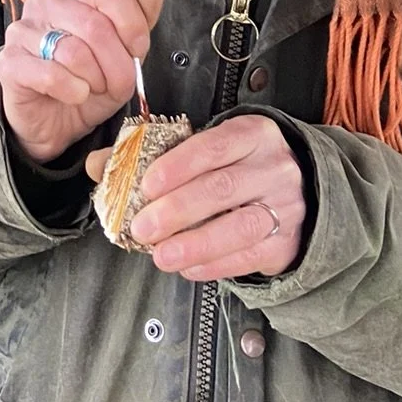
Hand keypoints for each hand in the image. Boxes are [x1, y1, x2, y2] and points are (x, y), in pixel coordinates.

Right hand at [0, 0, 163, 163]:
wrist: (54, 119)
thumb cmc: (90, 79)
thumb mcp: (123, 51)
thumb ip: (140, 18)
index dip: (130, 21)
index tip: (138, 49)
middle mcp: (46, 1)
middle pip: (94, 24)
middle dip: (118, 63)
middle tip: (120, 83)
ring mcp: (23, 30)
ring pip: (74, 52)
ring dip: (96, 80)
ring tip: (96, 88)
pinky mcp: (10, 62)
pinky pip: (51, 74)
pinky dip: (73, 90)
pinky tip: (77, 95)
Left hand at [87, 115, 305, 279]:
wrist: (302, 190)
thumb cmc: (241, 166)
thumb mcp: (207, 148)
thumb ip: (152, 154)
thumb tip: (99, 164)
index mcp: (251, 134)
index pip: (212, 146)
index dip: (177, 166)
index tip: (147, 186)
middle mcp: (272, 167)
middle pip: (221, 188)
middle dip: (176, 211)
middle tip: (142, 227)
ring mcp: (285, 206)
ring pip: (239, 226)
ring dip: (195, 243)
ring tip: (162, 255)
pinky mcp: (286, 241)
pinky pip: (249, 256)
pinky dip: (214, 264)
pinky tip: (188, 267)